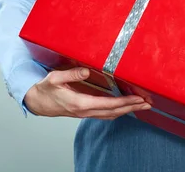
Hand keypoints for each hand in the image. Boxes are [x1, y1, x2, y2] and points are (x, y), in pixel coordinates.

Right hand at [24, 67, 150, 118]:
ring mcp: (85, 113)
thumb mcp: (55, 78)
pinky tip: (124, 107)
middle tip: (147, 103)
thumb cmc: (45, 89)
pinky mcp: (85, 111)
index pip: (109, 104)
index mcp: (80, 103)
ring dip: (127, 110)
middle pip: (114, 112)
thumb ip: (72, 74)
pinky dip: (117, 111)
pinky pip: (105, 113)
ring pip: (111, 114)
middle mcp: (85, 111)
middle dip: (132, 107)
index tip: (138, 99)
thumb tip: (87, 71)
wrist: (36, 102)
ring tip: (141, 105)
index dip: (125, 102)